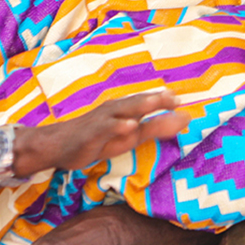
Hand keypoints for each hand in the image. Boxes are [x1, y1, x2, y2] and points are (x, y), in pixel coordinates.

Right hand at [23, 89, 189, 172]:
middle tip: (175, 98)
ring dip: (139, 105)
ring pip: (122, 111)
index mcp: (125, 109)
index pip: (147, 102)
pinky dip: (117, 126)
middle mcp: (114, 110)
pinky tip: (129, 126)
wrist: (58, 145)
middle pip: (137, 102)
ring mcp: (102, 120)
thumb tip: (185, 120)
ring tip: (156, 102)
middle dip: (156, 99)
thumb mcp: (130, 136)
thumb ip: (156, 128)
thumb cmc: (97, 139)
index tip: (182, 100)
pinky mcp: (91, 132)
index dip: (164, 100)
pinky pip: (105, 128)